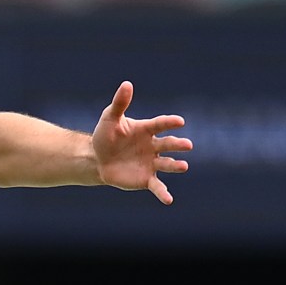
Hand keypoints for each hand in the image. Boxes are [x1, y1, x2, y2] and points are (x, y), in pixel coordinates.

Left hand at [92, 81, 191, 204]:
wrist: (97, 159)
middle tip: (188, 145)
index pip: (160, 124)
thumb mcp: (109, 119)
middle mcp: (153, 146)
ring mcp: (151, 163)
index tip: (180, 121)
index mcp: (146, 130)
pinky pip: (157, 186)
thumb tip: (127, 84)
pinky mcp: (146, 179)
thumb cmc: (105, 136)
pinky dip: (163, 193)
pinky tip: (169, 200)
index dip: (170, 123)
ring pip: (167, 164)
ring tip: (184, 166)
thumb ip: (120, 103)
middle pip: (168, 144)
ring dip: (176, 165)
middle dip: (178, 144)